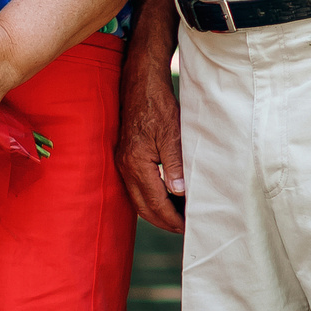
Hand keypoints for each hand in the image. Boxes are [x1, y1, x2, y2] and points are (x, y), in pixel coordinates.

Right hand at [115, 48, 186, 235]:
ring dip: (156, 211)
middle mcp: (125, 166)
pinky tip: (163, 196)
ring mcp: (122, 161)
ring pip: (137, 199)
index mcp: (136, 163)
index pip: (155, 203)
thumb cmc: (157, 104)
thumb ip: (175, 163)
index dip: (172, 218)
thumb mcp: (172, 133)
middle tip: (184, 228)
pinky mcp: (124, 155)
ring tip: (177, 216)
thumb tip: (179, 192)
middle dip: (163, 221)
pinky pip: (135, 186)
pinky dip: (149, 197)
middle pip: (143, 207)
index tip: (188, 227)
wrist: (139, 82)